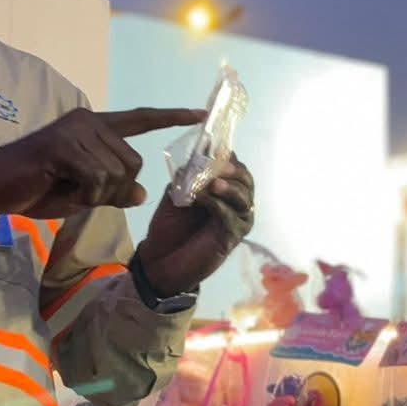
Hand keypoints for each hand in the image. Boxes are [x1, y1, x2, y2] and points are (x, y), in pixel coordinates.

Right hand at [0, 107, 204, 219]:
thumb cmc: (37, 188)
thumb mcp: (83, 193)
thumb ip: (113, 190)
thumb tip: (142, 192)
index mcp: (95, 127)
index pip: (141, 119)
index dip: (172, 117)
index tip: (200, 114)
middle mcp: (89, 121)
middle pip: (133, 162)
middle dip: (115, 189)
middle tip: (83, 193)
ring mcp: (76, 129)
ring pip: (117, 173)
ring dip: (97, 194)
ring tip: (69, 188)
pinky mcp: (63, 144)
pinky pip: (96, 178)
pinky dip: (85, 194)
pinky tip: (63, 188)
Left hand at [135, 155, 255, 296]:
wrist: (161, 261)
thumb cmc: (169, 226)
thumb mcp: (175, 194)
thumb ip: (185, 176)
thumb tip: (195, 155)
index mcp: (224, 187)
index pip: (233, 164)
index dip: (223, 153)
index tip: (210, 145)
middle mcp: (236, 201)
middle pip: (245, 178)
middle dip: (231, 169)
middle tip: (217, 164)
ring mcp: (238, 219)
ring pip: (243, 196)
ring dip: (227, 186)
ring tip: (211, 183)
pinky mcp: (234, 236)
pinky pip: (231, 215)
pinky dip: (217, 204)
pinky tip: (201, 199)